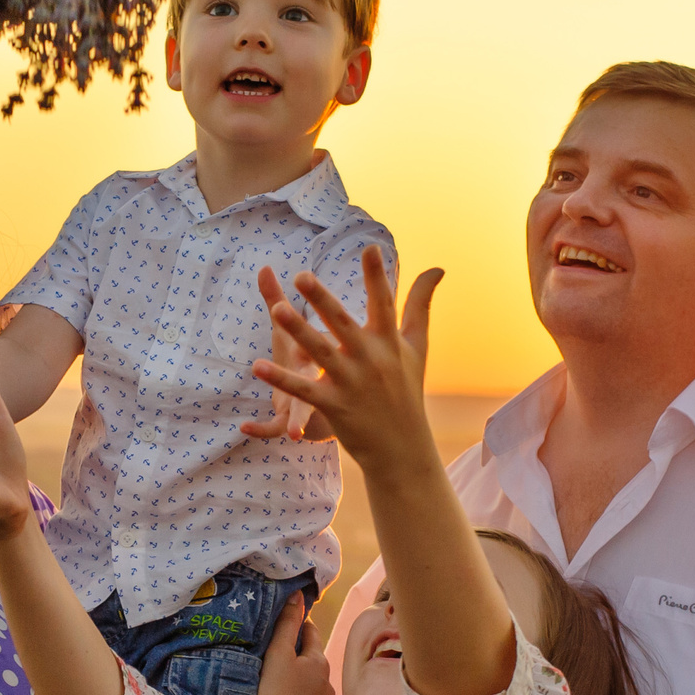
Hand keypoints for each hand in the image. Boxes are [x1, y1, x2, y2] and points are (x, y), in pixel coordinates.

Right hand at [218, 593, 333, 694]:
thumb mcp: (278, 655)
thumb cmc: (276, 694)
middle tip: (281, 656)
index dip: (299, 626)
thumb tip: (297, 595)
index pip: (311, 634)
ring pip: (315, 691)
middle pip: (314, 664)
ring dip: (304, 686)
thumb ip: (287, 625)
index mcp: (318, 663)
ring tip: (283, 688)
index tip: (289, 622)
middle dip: (302, 658)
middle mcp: (328, 685)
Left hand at [250, 247, 444, 475]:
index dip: (377, 276)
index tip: (370, 248)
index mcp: (389, 342)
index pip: (384, 303)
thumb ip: (420, 305)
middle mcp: (371, 359)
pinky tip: (257, 365)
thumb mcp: (417, 346)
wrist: (404, 447)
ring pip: (321, 353)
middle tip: (302, 275)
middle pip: (343, 324)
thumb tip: (437, 267)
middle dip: (323, 300)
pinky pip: (303, 390)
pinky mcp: (334, 406)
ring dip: (298, 331)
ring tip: (276, 309)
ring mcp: (352, 383)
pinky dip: (280, 379)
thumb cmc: (407, 389)